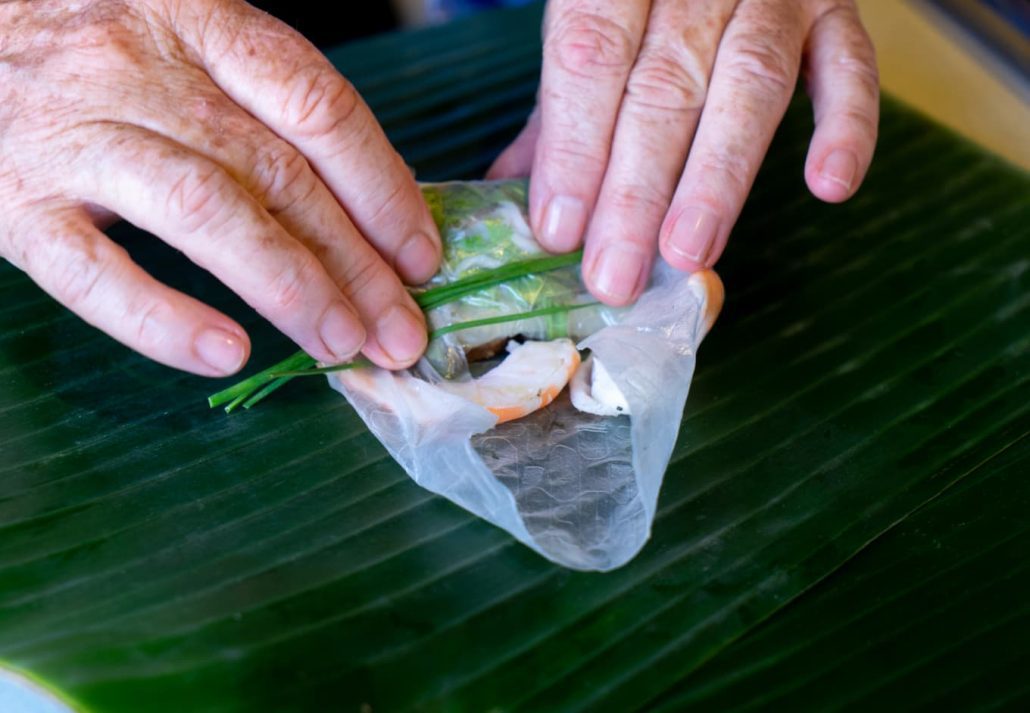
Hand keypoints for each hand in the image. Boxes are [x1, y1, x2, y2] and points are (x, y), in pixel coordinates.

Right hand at [0, 0, 440, 375]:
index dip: (382, 188)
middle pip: (276, 172)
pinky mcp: (14, 202)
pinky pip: (90, 270)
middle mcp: (141, 69)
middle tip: (401, 333)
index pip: (318, 106)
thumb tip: (373, 204)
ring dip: (288, 286)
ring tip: (341, 346)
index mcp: (200, 20)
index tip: (422, 258)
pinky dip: (161, 318)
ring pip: (204, 211)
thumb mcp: (184, 45)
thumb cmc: (94, 52)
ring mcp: (75, 134)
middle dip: (355, 263)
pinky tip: (225, 354)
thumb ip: (265, 107)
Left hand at [490, 0, 878, 304]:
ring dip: (718, 178)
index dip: (574, 148)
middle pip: (665, 86)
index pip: (590, 57)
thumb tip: (510, 202)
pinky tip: (829, 187)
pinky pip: (851, 65)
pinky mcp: (835, 7)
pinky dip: (847, 126)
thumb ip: (555, 113)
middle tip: (616, 276)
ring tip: (688, 253)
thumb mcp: (586, 30)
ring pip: (751, 83)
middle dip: (636, 191)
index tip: (560, 231)